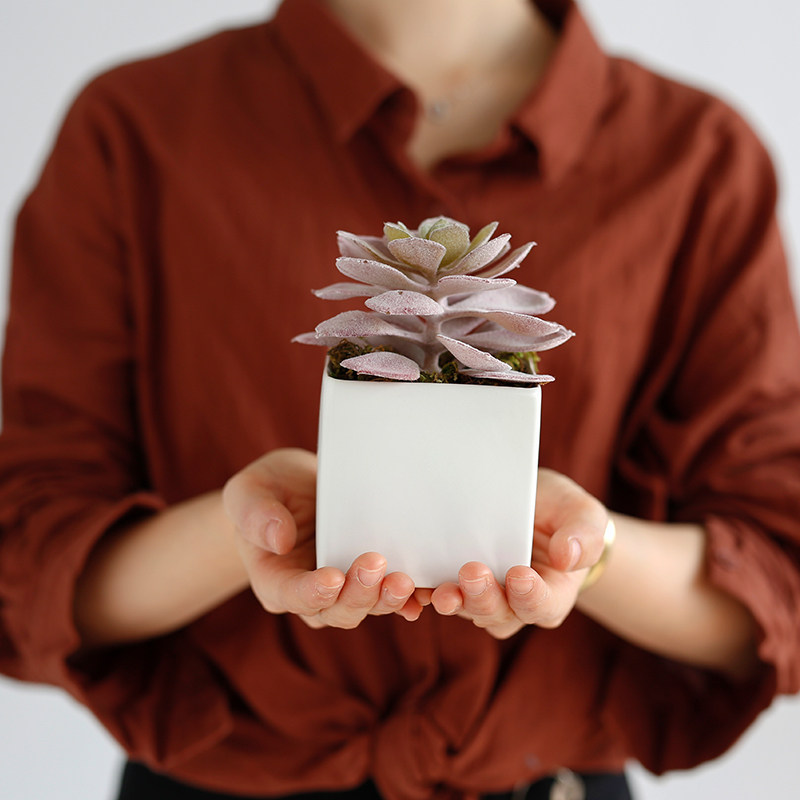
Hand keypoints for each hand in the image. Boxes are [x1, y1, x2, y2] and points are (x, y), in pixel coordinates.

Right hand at [222, 448, 422, 628]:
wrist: (296, 489)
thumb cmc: (268, 489)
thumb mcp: (250, 490)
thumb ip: (255, 514)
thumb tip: (279, 540)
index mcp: (274, 579)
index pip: (291, 596)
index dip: (313, 592)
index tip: (333, 577)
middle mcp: (310, 593)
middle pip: (335, 609)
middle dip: (358, 593)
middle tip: (376, 563)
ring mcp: (342, 590)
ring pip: (365, 608)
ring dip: (386, 599)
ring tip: (404, 580)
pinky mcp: (368, 580)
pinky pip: (389, 599)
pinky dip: (407, 600)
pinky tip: (424, 594)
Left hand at [417, 468, 607, 638]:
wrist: (530, 506)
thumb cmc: (561, 513)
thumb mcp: (582, 514)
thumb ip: (585, 536)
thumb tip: (568, 557)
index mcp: (552, 594)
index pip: (542, 605)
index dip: (531, 596)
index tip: (519, 575)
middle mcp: (515, 604)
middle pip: (499, 614)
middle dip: (484, 598)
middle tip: (472, 572)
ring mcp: (482, 597)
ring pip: (467, 609)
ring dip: (453, 601)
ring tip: (441, 590)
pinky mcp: (454, 584)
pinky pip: (437, 596)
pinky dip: (424, 595)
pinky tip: (413, 585)